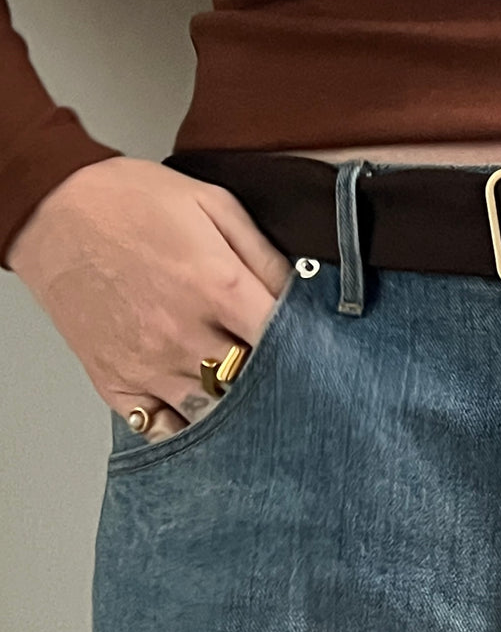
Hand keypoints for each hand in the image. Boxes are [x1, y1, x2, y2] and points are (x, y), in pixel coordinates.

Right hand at [7, 156, 293, 442]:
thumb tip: (302, 289)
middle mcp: (183, 334)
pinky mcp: (115, 382)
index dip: (309, 346)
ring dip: (235, 408)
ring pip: (213, 415)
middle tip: (288, 375)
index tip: (317, 347)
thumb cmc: (130, 202)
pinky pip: (161, 429)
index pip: (286, 340)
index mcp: (216, 286)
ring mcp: (147, 365)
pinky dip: (185, 426)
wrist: (53, 210)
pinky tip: (199, 406)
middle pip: (254, 385)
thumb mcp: (213, 203)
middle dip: (277, 381)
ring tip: (245, 392)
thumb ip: (263, 252)